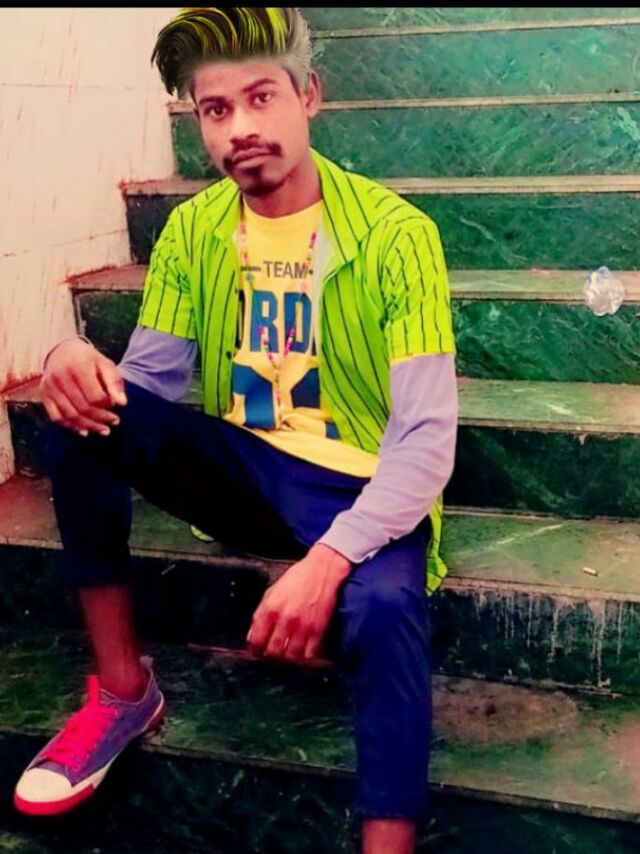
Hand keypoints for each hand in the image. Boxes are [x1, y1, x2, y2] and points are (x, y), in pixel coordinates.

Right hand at [40, 338, 126, 435]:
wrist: (62, 351)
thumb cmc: (88, 359)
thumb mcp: (105, 364)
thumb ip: (114, 382)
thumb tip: (122, 403)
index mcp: (78, 366)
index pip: (95, 396)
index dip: (107, 405)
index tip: (116, 405)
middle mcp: (61, 377)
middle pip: (83, 408)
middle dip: (101, 419)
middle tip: (115, 422)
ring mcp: (50, 387)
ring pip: (70, 415)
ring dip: (89, 426)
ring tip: (104, 430)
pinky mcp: (44, 395)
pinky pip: (57, 417)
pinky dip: (71, 427)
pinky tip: (85, 431)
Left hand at [247, 543, 351, 662]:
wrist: (322, 570)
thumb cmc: (297, 579)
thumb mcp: (272, 592)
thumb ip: (261, 613)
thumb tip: (252, 636)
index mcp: (270, 608)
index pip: (256, 640)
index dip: (255, 650)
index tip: (257, 651)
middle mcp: (285, 619)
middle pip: (273, 652)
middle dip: (271, 655)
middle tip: (272, 652)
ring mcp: (303, 626)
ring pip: (290, 656)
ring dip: (287, 657)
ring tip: (287, 652)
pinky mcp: (318, 629)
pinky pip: (309, 654)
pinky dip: (305, 656)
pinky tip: (303, 650)